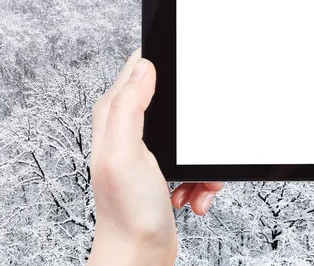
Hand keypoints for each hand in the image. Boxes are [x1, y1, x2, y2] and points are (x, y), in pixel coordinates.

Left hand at [88, 48, 221, 265]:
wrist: (139, 253)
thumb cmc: (127, 211)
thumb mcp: (125, 153)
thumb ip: (128, 106)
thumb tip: (142, 67)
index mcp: (113, 115)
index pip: (137, 69)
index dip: (162, 68)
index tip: (184, 80)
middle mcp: (127, 128)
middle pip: (172, 102)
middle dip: (192, 123)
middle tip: (194, 147)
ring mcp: (148, 149)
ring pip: (190, 134)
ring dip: (200, 159)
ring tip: (194, 180)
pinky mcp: (164, 168)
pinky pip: (194, 161)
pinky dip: (199, 178)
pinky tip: (192, 193)